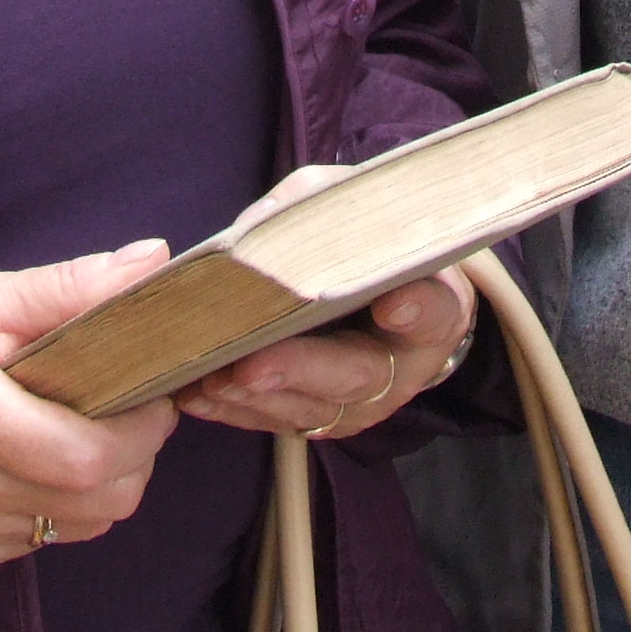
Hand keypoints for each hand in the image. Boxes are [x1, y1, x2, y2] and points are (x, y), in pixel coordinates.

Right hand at [0, 241, 178, 579]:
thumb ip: (68, 288)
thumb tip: (152, 265)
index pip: (88, 455)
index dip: (143, 427)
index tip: (153, 387)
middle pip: (99, 501)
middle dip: (136, 454)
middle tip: (127, 405)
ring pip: (77, 526)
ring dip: (100, 481)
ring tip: (78, 427)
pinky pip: (38, 540)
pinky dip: (55, 503)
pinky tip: (30, 459)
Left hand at [180, 165, 477, 442]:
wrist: (386, 300)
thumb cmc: (372, 246)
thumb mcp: (359, 211)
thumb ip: (319, 208)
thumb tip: (262, 223)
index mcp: (433, 308)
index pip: (435, 311)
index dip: (417, 309)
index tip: (392, 303)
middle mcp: (400, 367)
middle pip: (355, 375)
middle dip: (299, 370)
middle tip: (253, 365)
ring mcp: (360, 403)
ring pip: (309, 410)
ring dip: (254, 398)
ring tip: (210, 378)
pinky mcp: (320, 419)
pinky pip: (276, 423)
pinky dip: (233, 412)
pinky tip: (196, 395)